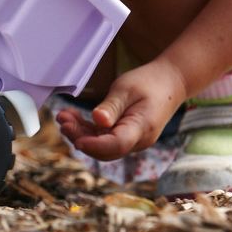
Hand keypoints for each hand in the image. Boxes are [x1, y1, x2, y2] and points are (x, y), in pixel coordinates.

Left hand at [55, 57, 187, 160]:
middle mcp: (137, 140)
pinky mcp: (126, 134)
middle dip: (81, 137)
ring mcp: (132, 140)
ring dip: (82, 133)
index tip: (75, 138)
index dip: (94, 145)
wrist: (170, 83)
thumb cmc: (148, 83)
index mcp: (141, 129)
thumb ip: (112, 106)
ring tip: (63, 117)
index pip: (116, 145)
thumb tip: (97, 121)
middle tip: (61, 120)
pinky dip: (89, 130)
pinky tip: (75, 118)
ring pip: (103, 145)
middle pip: (106, 149)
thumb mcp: (127, 89)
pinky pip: (106, 138)